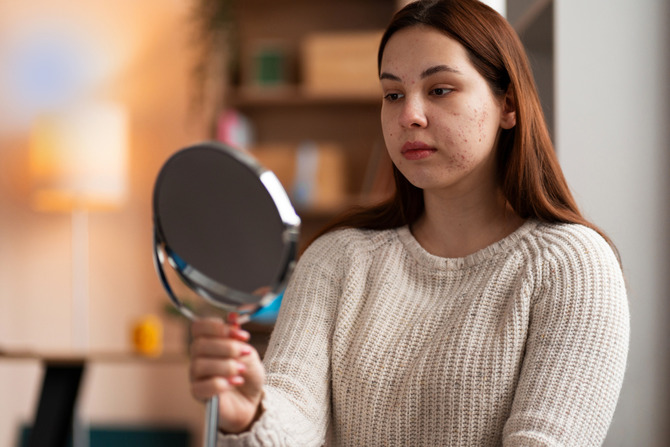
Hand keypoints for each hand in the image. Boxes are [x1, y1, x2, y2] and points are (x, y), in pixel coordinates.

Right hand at [189, 317, 265, 432]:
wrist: (253, 400)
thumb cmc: (247, 373)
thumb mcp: (247, 352)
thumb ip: (237, 336)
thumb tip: (232, 316)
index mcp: (208, 343)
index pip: (198, 327)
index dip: (217, 327)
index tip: (240, 334)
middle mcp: (198, 357)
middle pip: (199, 345)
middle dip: (227, 347)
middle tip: (244, 352)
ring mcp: (196, 376)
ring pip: (200, 365)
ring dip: (226, 365)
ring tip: (241, 370)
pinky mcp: (199, 395)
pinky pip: (201, 386)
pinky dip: (221, 383)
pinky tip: (235, 382)